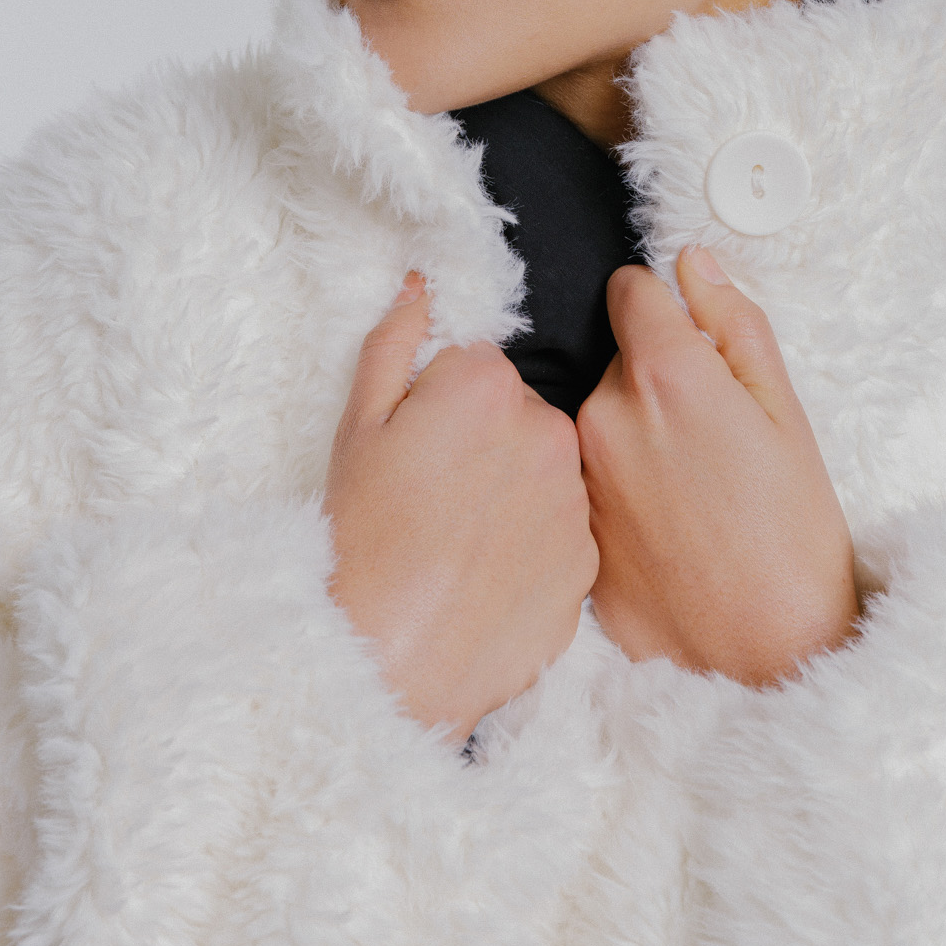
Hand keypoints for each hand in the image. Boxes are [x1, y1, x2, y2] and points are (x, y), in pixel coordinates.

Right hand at [323, 276, 598, 740]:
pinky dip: (533, 548)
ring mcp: (576, 500)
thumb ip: (396, 343)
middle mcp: (549, 431)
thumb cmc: (361, 540)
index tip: (421, 446)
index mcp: (488, 386)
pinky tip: (487, 576)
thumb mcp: (357, 427)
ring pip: (547, 475)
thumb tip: (423, 287)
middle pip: (521, 416)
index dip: (443, 405)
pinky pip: (563, 535)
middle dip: (487, 444)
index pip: (480, 368)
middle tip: (437, 497)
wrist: (388, 658)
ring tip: (460, 542)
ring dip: (515, 494)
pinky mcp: (588, 562)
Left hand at [577, 248, 857, 684]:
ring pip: (601, 422)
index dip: (664, 307)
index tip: (689, 338)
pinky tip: (666, 533)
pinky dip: (621, 493)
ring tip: (692, 494)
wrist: (767, 657)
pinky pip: (590, 484)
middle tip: (711, 439)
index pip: (629, 290)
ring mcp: (579, 478)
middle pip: (618, 361)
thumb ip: (734, 326)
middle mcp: (604, 416)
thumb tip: (692, 265)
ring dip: (635, 437)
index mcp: (663, 375)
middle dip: (656, 380)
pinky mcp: (572, 531)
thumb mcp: (787, 415)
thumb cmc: (795, 537)